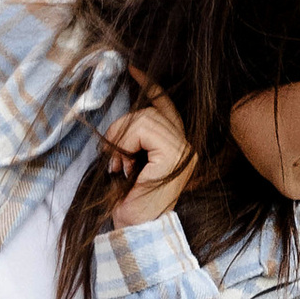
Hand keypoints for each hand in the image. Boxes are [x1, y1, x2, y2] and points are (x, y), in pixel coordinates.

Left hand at [104, 91, 194, 227]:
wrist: (135, 230)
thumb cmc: (129, 202)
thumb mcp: (128, 162)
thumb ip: (133, 139)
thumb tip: (122, 120)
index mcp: (177, 147)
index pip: (165, 106)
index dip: (150, 85)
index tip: (133, 68)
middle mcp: (186, 147)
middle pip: (148, 111)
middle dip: (121, 129)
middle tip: (113, 158)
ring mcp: (184, 151)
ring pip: (142, 118)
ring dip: (120, 139)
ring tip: (119, 166)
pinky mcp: (174, 155)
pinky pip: (141, 129)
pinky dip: (124, 144)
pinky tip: (124, 166)